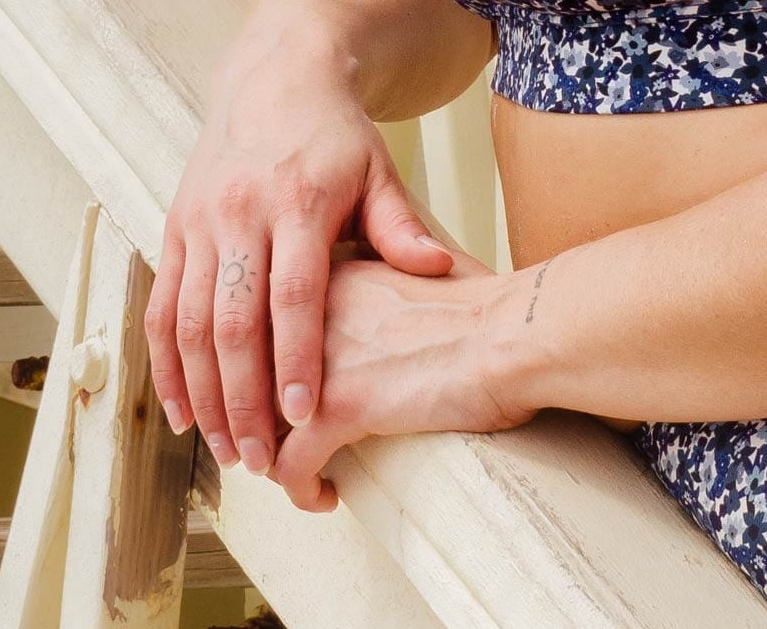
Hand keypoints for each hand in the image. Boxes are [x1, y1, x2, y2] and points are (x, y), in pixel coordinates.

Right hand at [146, 23, 465, 480]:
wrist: (276, 75)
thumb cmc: (335, 134)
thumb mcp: (379, 169)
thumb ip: (401, 225)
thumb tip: (435, 270)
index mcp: (297, 201)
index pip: (292, 294)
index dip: (294, 358)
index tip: (302, 415)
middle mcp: (240, 214)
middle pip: (232, 322)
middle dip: (242, 398)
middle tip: (258, 458)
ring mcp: (200, 222)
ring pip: (188, 324)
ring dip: (202, 394)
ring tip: (224, 450)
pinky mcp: (174, 229)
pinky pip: (160, 307)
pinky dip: (165, 365)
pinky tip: (181, 410)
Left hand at [266, 255, 538, 511]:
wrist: (513, 331)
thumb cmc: (491, 307)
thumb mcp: (426, 271)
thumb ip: (392, 280)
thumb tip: (400, 299)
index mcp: (334, 274)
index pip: (269, 324)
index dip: (270, 367)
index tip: (283, 394)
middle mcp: (313, 312)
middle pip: (253, 373)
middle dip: (259, 416)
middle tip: (274, 443)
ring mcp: (319, 362)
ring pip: (258, 422)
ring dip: (270, 458)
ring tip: (292, 474)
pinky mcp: (337, 408)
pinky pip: (288, 467)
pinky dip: (299, 490)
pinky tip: (324, 495)